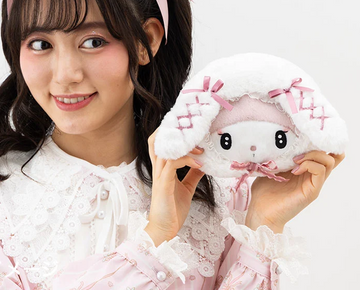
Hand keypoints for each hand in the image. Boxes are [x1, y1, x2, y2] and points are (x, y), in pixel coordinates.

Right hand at [144, 127, 205, 246]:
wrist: (164, 230)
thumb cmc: (172, 210)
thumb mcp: (187, 188)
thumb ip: (193, 174)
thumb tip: (204, 162)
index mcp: (162, 168)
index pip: (161, 143)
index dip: (170, 133)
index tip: (188, 129)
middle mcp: (158, 168)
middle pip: (155, 140)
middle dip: (169, 131)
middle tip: (189, 130)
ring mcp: (159, 175)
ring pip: (164, 149)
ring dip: (183, 144)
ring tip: (200, 146)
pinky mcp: (164, 183)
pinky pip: (173, 164)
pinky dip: (187, 160)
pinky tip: (199, 162)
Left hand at [245, 150, 345, 232]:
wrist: (260, 212)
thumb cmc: (264, 192)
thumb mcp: (271, 168)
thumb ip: (278, 156)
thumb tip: (277, 141)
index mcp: (304, 169)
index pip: (323, 153)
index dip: (319, 142)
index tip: (302, 138)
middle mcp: (312, 176)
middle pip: (332, 155)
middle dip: (319, 145)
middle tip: (301, 147)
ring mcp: (313, 183)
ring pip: (329, 161)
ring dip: (313, 154)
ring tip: (296, 160)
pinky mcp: (312, 191)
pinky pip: (321, 172)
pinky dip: (310, 165)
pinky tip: (295, 169)